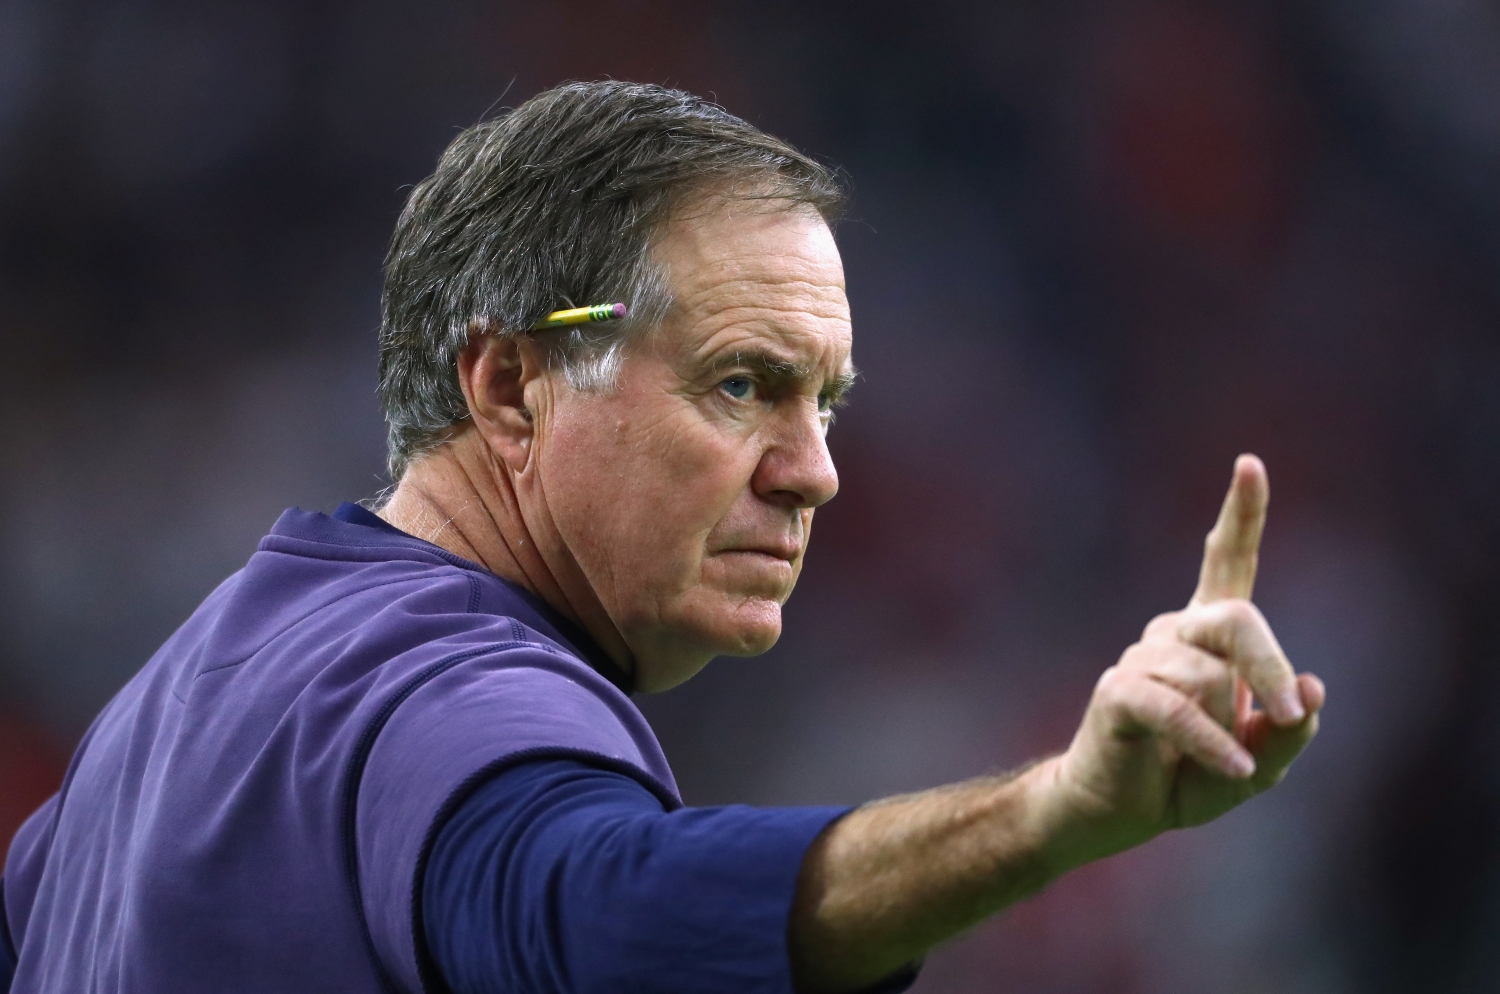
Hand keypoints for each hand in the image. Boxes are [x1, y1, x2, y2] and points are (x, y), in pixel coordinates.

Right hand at [1043, 455, 1324, 867]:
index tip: (1249, 462)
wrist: (1119, 811)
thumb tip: (1310, 690)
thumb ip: (1289, 730)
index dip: (1242, 513)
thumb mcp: (1260, 763)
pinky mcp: (1118, 692)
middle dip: (1269, 669)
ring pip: (1212, 679)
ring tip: (1215, 762)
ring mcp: (1141, 657)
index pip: (1226, 561)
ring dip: (1229, 732)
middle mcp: (1174, 633)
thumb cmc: (1189, 777)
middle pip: (1237, 618)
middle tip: (1284, 715)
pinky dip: (1212, 744)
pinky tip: (1233, 770)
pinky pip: (1178, 710)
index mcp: (1209, 636)